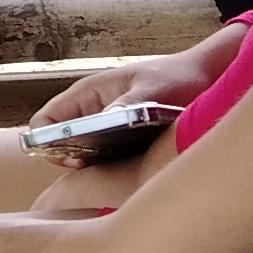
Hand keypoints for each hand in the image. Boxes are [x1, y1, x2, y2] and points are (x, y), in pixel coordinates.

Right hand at [22, 44, 221, 156]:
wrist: (207, 77)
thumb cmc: (179, 77)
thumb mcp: (153, 90)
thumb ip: (128, 105)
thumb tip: (99, 125)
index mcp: (88, 93)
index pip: (46, 121)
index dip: (48, 143)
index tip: (73, 159)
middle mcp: (91, 112)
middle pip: (59, 144)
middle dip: (68, 161)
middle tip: (93, 171)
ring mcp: (105, 129)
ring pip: (80, 155)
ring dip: (89, 168)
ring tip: (112, 174)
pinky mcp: (121, 143)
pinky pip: (102, 161)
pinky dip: (107, 172)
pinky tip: (128, 175)